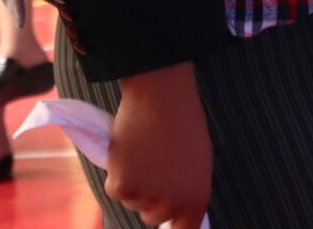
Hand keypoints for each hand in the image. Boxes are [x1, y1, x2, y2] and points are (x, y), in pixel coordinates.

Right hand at [108, 63, 210, 228]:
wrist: (161, 97)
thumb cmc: (183, 123)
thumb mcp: (197, 163)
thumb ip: (188, 191)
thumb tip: (176, 207)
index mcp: (195, 202)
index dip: (172, 223)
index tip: (164, 213)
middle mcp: (170, 206)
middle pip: (152, 217)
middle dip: (150, 196)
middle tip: (152, 165)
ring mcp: (145, 198)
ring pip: (132, 201)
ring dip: (133, 182)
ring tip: (143, 151)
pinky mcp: (121, 186)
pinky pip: (115, 189)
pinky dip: (116, 172)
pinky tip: (128, 150)